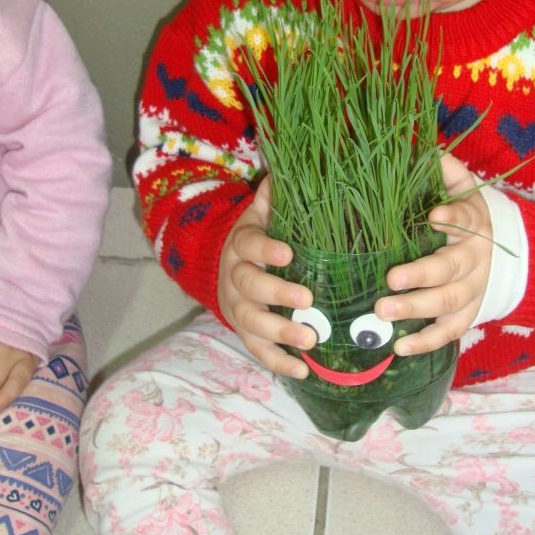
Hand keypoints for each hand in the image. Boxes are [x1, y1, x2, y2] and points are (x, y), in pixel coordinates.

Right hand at [217, 175, 314, 378]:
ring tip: (310, 341)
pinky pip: (255, 350)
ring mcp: (236, 307)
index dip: (266, 249)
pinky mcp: (242, 331)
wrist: (223, 265)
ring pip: (251, 322)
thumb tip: (294, 164)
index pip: (249, 244)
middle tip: (308, 301)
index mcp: (242, 243)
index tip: (289, 254)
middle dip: (277, 295)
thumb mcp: (262, 212)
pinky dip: (277, 362)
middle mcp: (234, 276)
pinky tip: (302, 371)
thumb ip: (276, 194)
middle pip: (249, 287)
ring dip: (279, 334)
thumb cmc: (258, 236)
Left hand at [375, 152, 492, 355]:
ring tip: (383, 312)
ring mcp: (472, 291)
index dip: (453, 217)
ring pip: (448, 304)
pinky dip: (425, 342)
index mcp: (473, 224)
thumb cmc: (465, 215)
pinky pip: (449, 332)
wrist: (499, 253)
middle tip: (389, 281)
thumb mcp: (461, 188)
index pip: (466, 219)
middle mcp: (475, 259)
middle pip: (451, 269)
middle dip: (421, 276)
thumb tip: (429, 149)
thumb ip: (447, 171)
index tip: (434, 215)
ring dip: (416, 310)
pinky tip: (398, 347)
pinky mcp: (466, 315)